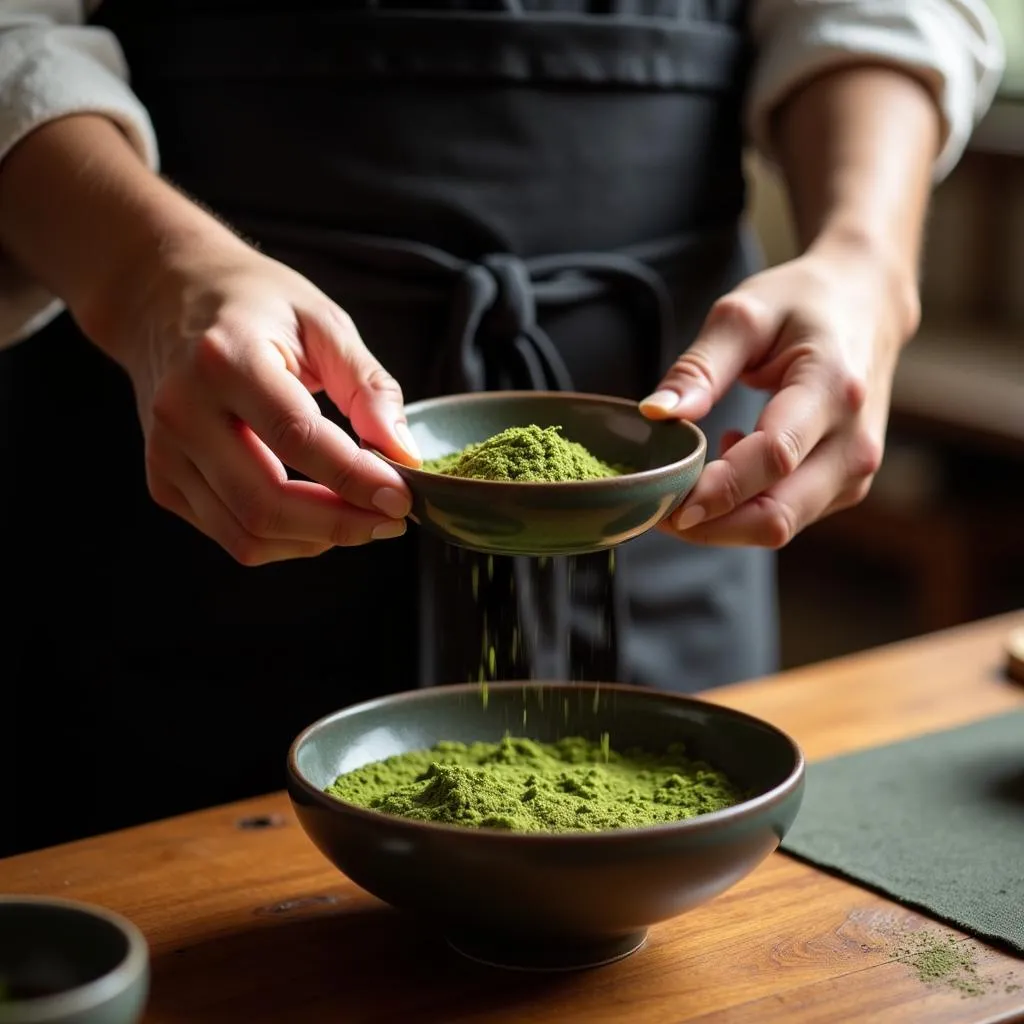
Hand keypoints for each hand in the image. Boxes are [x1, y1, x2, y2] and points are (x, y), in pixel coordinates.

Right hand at [96, 236, 421, 564]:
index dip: (354, 478)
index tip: (402, 498)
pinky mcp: (163, 481)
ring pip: (248, 535)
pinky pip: (233, 536)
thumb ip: (369, 387)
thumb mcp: (324, 323)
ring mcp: (166, 452)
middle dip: (341, 524)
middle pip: (265, 503)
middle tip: (391, 520)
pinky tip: (318, 515)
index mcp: (225, 358)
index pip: (295, 437)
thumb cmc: (255, 306)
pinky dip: (287, 540)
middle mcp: (184, 410)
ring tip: (361, 516)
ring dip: (317, 540)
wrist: (164, 297)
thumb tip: (404, 455)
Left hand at [640, 245, 917, 546]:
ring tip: (686, 482)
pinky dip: (744, 509)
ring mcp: (855, 471)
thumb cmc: (801, 304)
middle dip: (709, 524)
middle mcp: (855, 441)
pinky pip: (787, 517)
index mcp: (833, 388)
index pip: (773, 457)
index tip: (665, 502)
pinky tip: (728, 467)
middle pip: (777, 514)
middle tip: (656, 509)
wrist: (869, 304)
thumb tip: (655, 413)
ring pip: (779, 526)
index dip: (717, 489)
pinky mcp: (846, 487)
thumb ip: (699, 367)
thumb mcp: (744, 314)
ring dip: (721, 522)